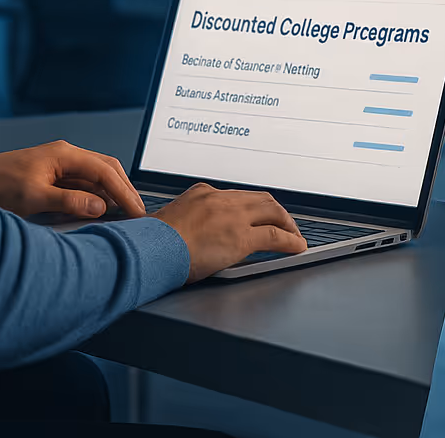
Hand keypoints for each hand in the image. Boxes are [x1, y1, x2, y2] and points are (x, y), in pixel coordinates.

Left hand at [0, 140, 143, 219]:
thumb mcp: (34, 196)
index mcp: (65, 154)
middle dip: (124, 190)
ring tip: (124, 214)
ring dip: (112, 194)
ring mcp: (60, 164)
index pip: (106, 171)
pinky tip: (100, 210)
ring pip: (97, 177)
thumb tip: (101, 207)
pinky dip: (96, 196)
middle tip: (138, 213)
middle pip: (107, 169)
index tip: (138, 211)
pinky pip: (83, 184)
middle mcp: (66, 155)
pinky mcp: (53, 176)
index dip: (125, 192)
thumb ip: (70, 201)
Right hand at [153, 183, 308, 282]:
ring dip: (287, 223)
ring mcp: (232, 217)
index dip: (252, 206)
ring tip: (294, 235)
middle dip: (276, 210)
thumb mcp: (169, 221)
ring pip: (273, 212)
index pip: (236, 195)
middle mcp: (220, 199)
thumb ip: (186, 221)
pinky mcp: (241, 237)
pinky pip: (276, 236)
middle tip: (284, 222)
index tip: (258, 213)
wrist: (147, 250)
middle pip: (260, 199)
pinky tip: (297, 247)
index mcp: (201, 193)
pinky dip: (291, 241)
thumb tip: (192, 235)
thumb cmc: (149, 243)